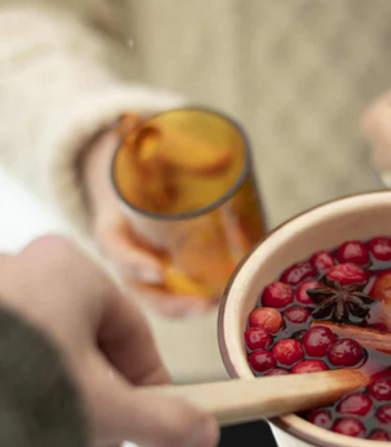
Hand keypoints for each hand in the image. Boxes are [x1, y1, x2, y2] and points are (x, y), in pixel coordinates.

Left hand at [0, 235, 218, 446]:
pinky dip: (10, 397)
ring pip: (36, 359)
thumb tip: (202, 435)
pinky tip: (11, 434)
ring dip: (54, 408)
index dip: (150, 390)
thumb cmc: (24, 382)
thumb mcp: (111, 411)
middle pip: (81, 349)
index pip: (131, 334)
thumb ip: (163, 423)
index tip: (151, 431)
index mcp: (72, 269)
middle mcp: (21, 267)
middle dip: (96, 410)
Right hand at [82, 130, 213, 316]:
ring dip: (188, 308)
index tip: (158, 271)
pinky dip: (197, 300)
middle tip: (204, 304)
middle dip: (171, 303)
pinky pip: (175, 293)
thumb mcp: (134, 163)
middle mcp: (124, 258)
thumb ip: (151, 147)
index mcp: (111, 229)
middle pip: (140, 290)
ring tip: (218, 306)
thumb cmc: (132, 177)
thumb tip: (189, 138)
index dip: (133, 261)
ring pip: (159, 299)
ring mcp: (141, 271)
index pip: (114, 248)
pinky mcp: (161, 276)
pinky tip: (222, 300)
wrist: (121, 190)